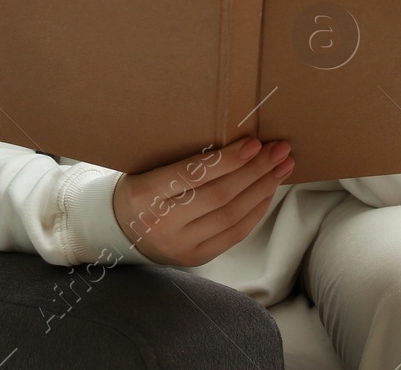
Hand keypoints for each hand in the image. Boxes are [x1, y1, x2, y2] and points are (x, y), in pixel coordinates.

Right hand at [111, 136, 292, 267]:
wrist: (118, 230)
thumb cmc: (141, 188)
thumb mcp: (150, 168)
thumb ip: (186, 160)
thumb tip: (239, 142)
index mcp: (145, 194)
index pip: (193, 175)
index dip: (228, 159)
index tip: (254, 143)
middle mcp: (162, 224)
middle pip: (219, 196)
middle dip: (256, 170)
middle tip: (279, 150)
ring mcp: (179, 246)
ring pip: (231, 216)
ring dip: (262, 188)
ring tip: (282, 167)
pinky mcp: (195, 258)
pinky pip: (234, 234)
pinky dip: (256, 211)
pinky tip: (269, 190)